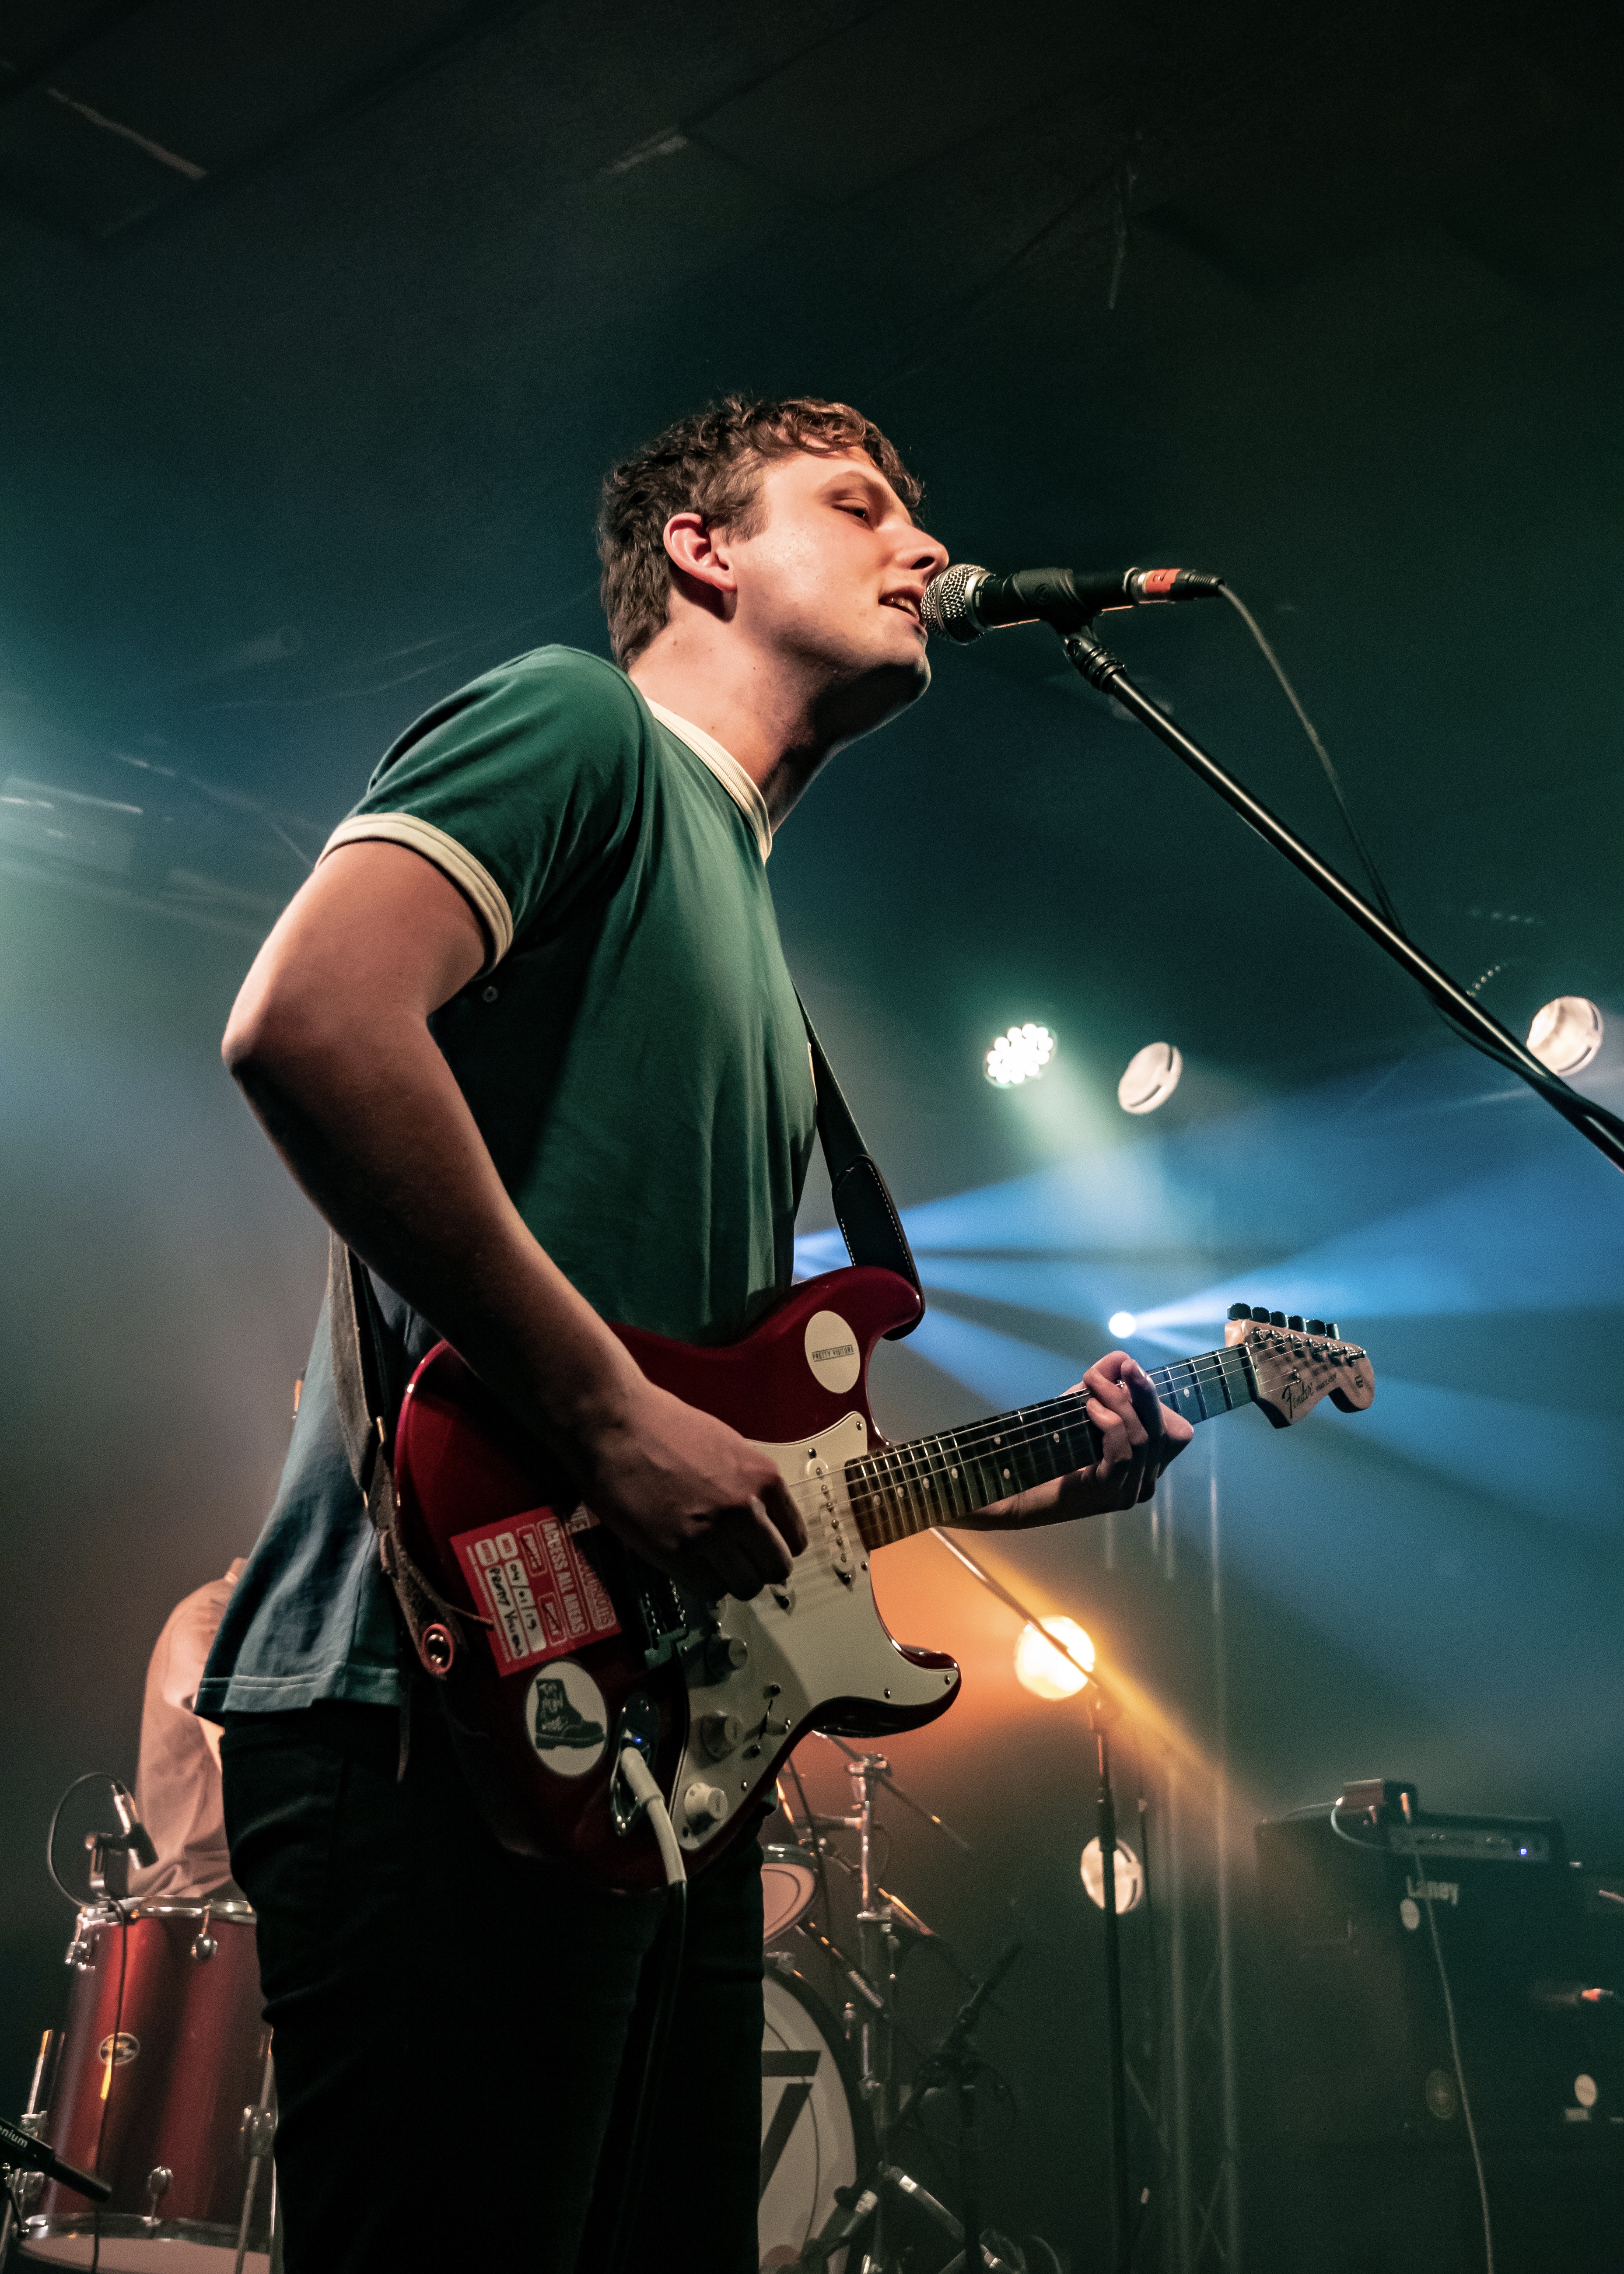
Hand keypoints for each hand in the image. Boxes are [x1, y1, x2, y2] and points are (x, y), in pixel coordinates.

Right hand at [577, 1379, 807, 1600]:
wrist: (614, 1424)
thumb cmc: (660, 1426)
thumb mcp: (725, 1446)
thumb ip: (748, 1485)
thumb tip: (760, 1518)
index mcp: (762, 1478)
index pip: (795, 1537)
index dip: (778, 1547)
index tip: (765, 1551)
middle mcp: (744, 1508)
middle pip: (776, 1568)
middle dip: (759, 1568)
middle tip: (740, 1563)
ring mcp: (711, 1533)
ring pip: (744, 1586)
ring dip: (731, 1580)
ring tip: (712, 1565)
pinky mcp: (676, 1552)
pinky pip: (706, 1588)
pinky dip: (701, 1583)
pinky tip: (689, 1564)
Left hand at [1053, 1350, 1194, 1514]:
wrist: (1018, 1488)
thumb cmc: (1052, 1448)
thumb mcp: (1082, 1406)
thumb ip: (1105, 1383)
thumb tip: (1122, 1357)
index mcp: (1148, 1464)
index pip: (1176, 1433)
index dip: (1156, 1400)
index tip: (1129, 1371)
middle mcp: (1146, 1481)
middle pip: (1164, 1432)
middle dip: (1145, 1392)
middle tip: (1125, 1366)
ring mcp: (1130, 1491)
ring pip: (1143, 1439)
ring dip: (1119, 1403)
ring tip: (1094, 1385)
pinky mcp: (1109, 1493)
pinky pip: (1124, 1454)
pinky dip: (1110, 1424)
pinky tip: (1090, 1409)